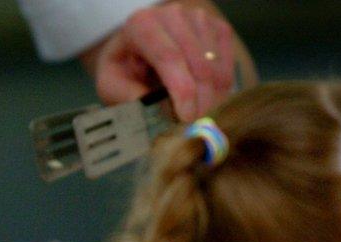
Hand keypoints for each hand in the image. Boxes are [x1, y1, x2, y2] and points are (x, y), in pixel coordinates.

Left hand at [87, 1, 235, 121]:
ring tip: (196, 114)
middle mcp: (172, 15)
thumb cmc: (123, 70)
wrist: (136, 51)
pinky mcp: (217, 28)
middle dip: (200, 102)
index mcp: (141, 25)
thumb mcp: (111, 85)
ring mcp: (198, 19)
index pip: (169, 56)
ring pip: (216, 67)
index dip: (183, 90)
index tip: (187, 118)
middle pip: (198, 64)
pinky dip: (221, 88)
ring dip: (211, 98)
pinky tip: (206, 99)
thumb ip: (126, 96)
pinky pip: (229, 64)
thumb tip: (155, 110)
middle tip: (193, 127)